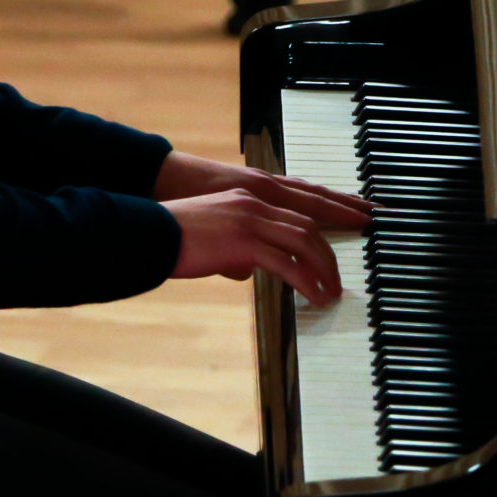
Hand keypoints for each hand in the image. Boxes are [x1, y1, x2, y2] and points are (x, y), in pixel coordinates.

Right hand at [154, 153, 372, 307]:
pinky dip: (307, 281)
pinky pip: (287, 264)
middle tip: (341, 275)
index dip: (328, 218)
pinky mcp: (244, 242)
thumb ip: (233, 250)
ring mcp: (251, 220)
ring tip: (332, 291)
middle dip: (331, 250)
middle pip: (309, 224)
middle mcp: (255, 203)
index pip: (298, 206)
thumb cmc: (172, 239)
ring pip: (305, 240)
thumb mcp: (211, 239)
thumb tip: (245, 269)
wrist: (147, 233)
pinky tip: (315, 297)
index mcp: (249, 198)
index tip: (349, 227)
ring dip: (324, 267)